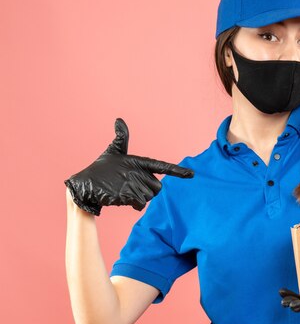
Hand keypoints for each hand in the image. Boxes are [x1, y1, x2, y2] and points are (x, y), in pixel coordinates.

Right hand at [64, 118, 193, 215]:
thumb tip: (119, 119)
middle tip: (133, 187)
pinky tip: (124, 199)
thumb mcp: (112, 151)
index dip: (177, 171)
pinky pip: (140, 204)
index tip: (192, 175)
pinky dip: (134, 204)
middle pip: (158, 188)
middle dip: (149, 190)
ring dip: (140, 198)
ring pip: (149, 197)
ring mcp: (132, 184)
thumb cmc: (101, 167)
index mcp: (138, 161)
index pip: (162, 166)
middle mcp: (138, 172)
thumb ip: (121, 137)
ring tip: (125, 191)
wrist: (84, 184)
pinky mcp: (126, 195)